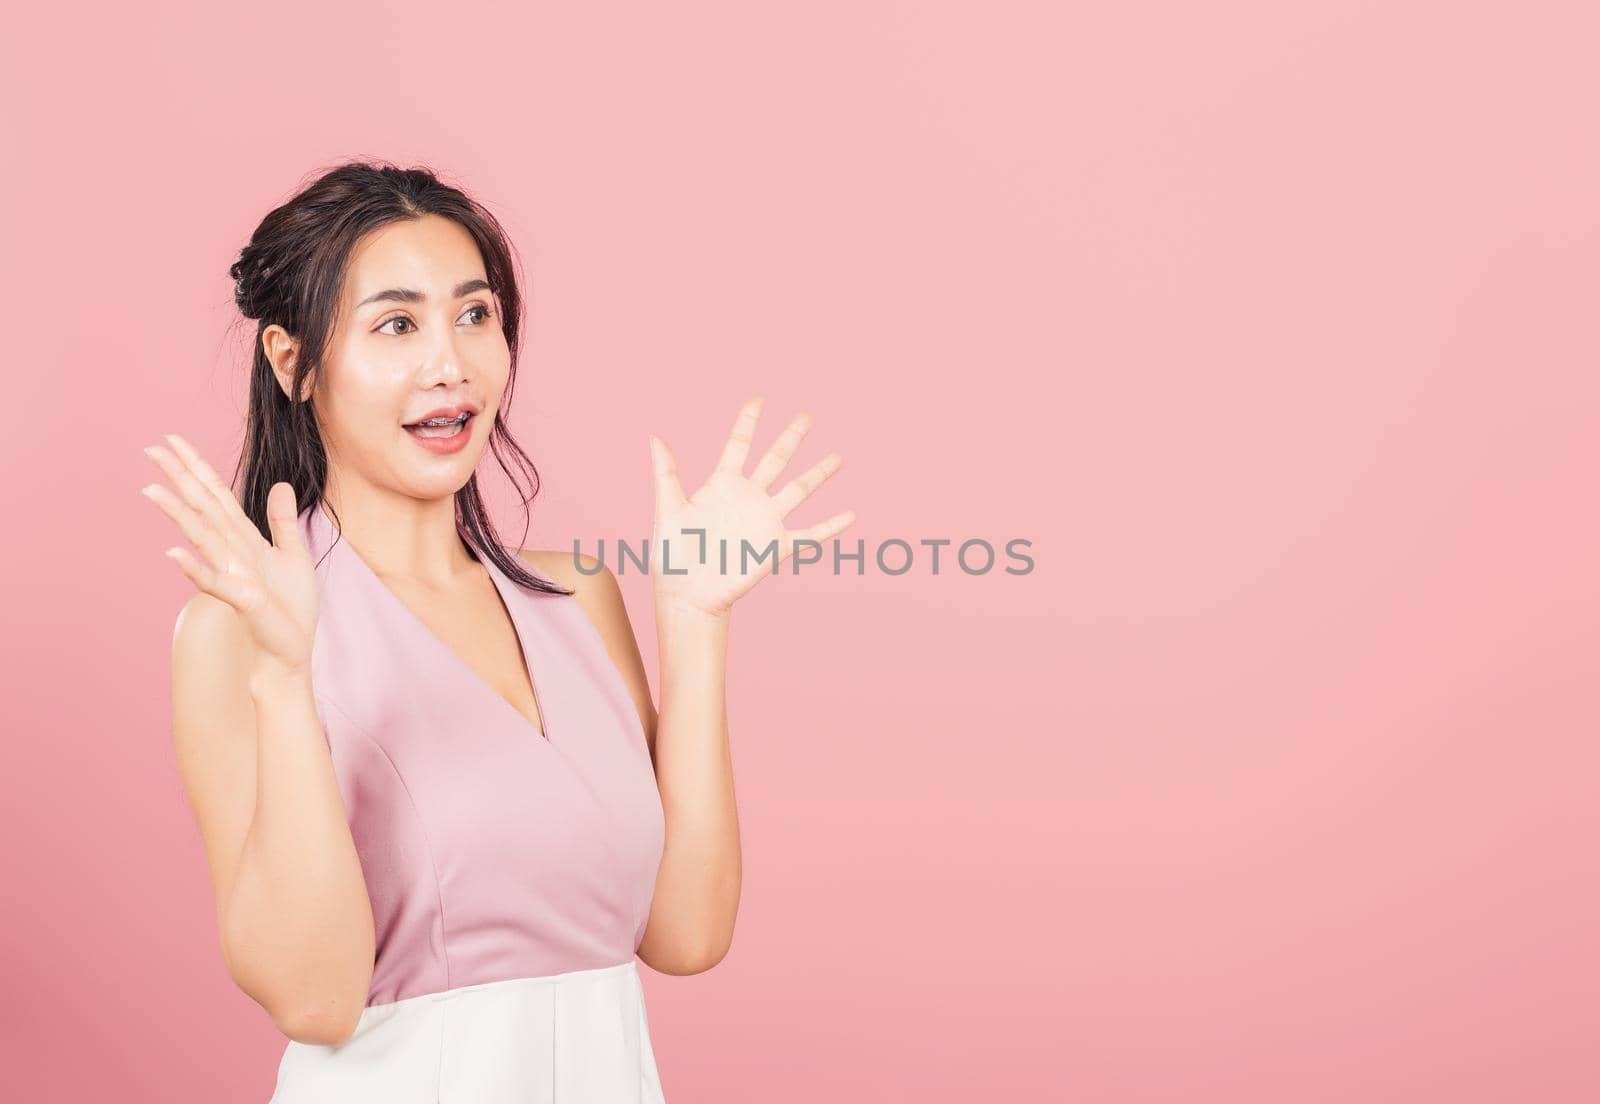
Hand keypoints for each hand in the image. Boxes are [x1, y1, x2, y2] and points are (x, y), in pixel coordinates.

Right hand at [141, 433, 319, 678]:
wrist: (289, 653)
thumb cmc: (289, 610)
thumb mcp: (294, 557)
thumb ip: (282, 522)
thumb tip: (280, 485)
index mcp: (245, 539)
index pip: (217, 496)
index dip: (197, 467)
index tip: (172, 439)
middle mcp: (234, 552)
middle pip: (203, 508)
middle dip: (180, 478)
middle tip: (151, 449)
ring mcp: (234, 575)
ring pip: (203, 538)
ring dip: (178, 515)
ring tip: (151, 490)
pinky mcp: (243, 600)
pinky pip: (215, 582)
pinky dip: (195, 569)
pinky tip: (174, 554)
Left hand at [647, 397, 855, 617]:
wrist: (687, 593)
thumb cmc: (672, 554)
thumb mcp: (668, 508)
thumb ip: (666, 472)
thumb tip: (654, 436)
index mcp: (722, 484)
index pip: (739, 444)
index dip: (749, 421)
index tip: (759, 400)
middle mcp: (748, 497)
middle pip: (776, 459)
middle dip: (791, 437)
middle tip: (807, 417)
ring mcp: (765, 520)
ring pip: (798, 490)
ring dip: (818, 473)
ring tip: (838, 457)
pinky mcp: (776, 546)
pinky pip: (809, 534)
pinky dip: (831, 526)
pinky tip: (850, 515)